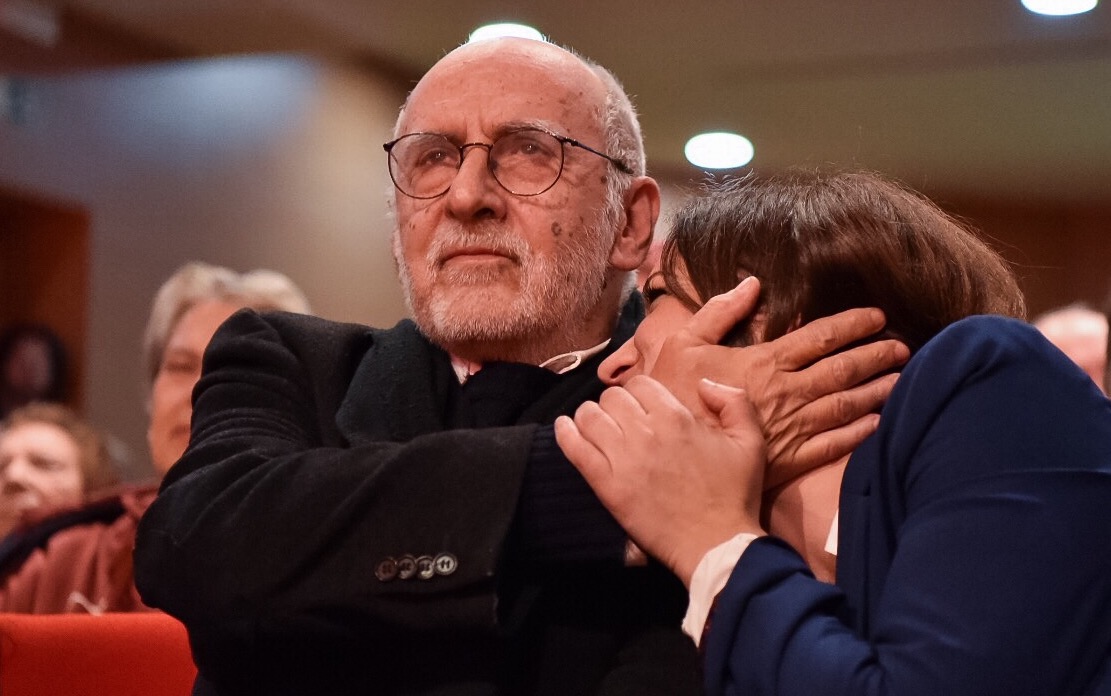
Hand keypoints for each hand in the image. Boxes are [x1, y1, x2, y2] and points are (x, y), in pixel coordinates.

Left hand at [556, 376, 765, 586]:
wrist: (717, 544)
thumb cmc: (735, 493)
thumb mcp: (751, 441)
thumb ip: (733, 401)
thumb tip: (704, 383)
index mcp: (676, 417)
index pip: (640, 384)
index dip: (640, 392)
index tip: (643, 407)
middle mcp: (645, 432)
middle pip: (612, 398)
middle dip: (616, 404)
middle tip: (623, 421)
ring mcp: (622, 459)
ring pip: (590, 417)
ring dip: (591, 416)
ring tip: (598, 427)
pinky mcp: (606, 486)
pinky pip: (575, 449)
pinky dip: (565, 434)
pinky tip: (564, 428)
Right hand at [646, 278, 908, 485]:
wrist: (667, 453)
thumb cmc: (671, 395)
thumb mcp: (683, 344)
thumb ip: (719, 312)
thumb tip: (752, 284)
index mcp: (765, 361)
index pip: (819, 337)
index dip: (852, 324)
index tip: (877, 316)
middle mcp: (787, 392)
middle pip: (842, 369)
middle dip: (876, 355)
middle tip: (902, 346)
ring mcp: (792, 427)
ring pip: (846, 405)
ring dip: (876, 390)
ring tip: (900, 379)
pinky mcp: (790, 459)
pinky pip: (834, 444)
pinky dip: (860, 433)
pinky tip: (878, 423)